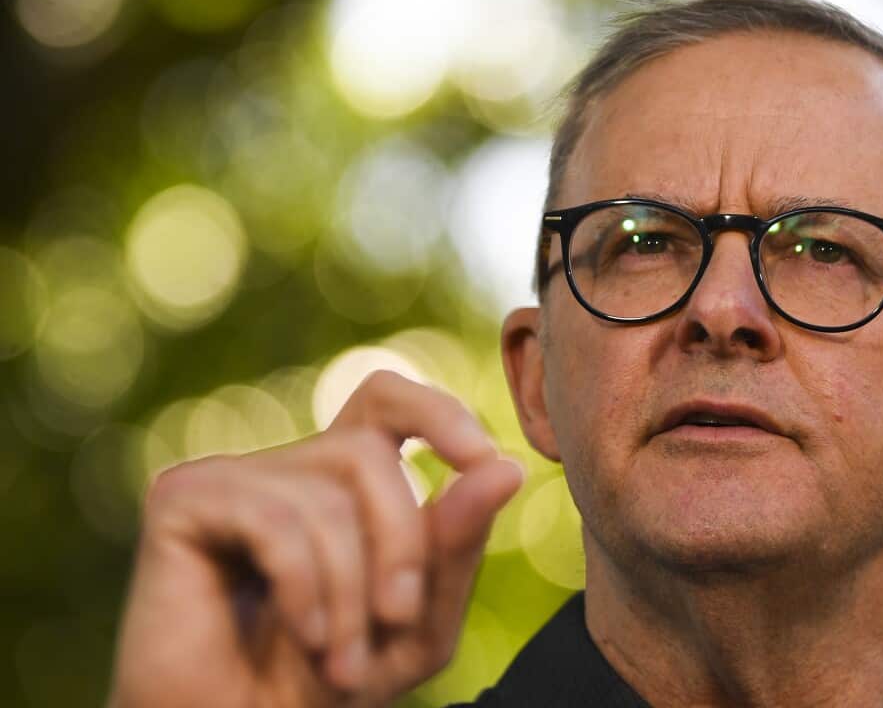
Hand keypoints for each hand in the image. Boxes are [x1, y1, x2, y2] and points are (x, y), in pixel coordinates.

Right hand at [108, 370, 524, 706]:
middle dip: (401, 539)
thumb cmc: (321, 683)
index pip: (388, 400)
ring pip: (329, 495)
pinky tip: (303, 636)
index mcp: (337, 483)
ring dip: (352, 590)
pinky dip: (306, 588)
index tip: (481, 460)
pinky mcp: (181, 500)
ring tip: (342, 660)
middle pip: (369, 451)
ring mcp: (228, 479)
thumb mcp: (416, 622)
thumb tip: (505, 467)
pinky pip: (275, 519)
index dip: (438, 411)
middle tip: (400, 617)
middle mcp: (282, 469)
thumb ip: (455, 544)